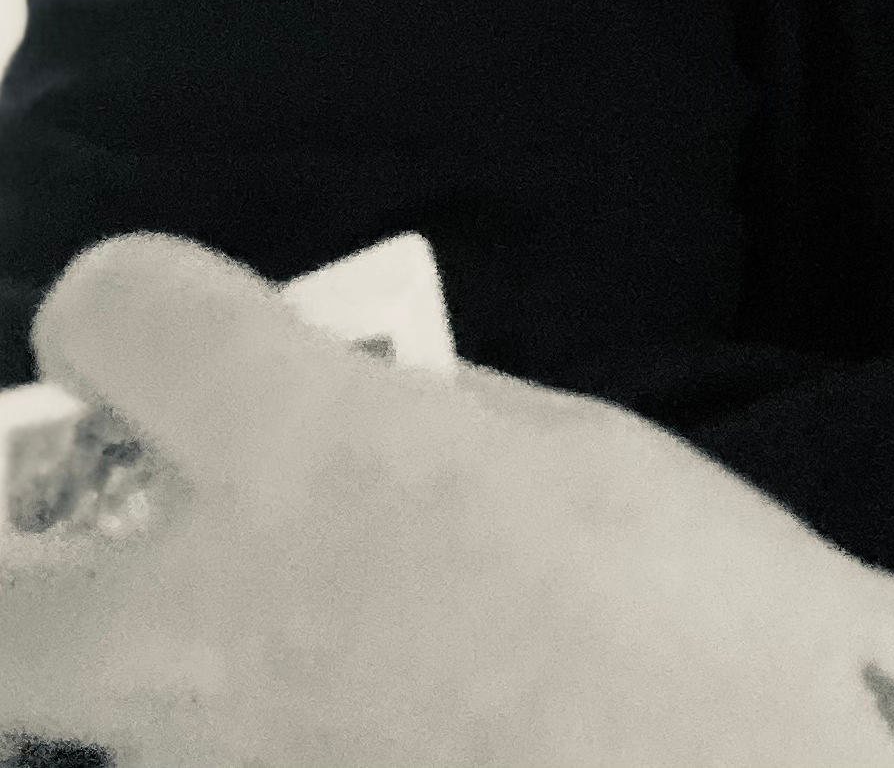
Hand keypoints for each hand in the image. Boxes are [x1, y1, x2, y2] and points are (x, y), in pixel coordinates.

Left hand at [0, 234, 893, 767]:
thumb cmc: (694, 594)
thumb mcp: (551, 439)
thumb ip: (403, 423)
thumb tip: (333, 421)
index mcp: (312, 460)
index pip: (115, 319)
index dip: (122, 301)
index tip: (147, 321)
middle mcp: (225, 622)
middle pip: (3, 601)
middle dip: (23, 557)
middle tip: (86, 527)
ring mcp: (239, 765)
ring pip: (97, 726)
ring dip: (148, 673)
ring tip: (268, 635)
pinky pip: (217, 765)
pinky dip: (253, 736)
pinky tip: (356, 710)